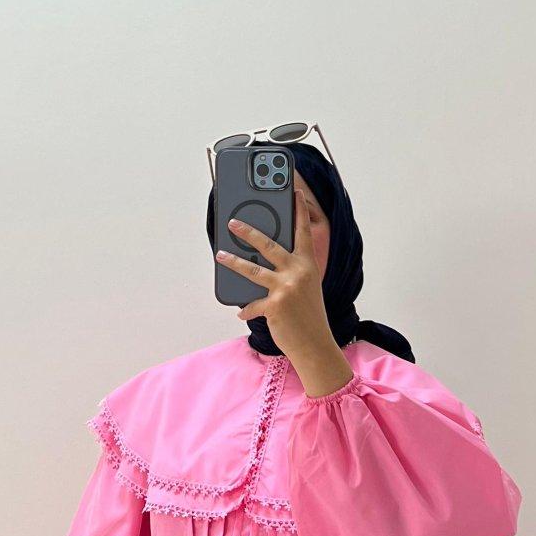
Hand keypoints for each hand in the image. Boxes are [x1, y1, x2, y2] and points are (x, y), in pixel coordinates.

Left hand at [216, 189, 354, 395]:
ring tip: (220, 255)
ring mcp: (286, 288)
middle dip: (248, 231)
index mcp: (308, 265)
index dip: (299, 210)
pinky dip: (247, 310)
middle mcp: (298, 272)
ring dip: (233, 262)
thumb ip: (291, 271)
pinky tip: (243, 313)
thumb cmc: (308, 316)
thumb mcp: (306, 288)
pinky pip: (252, 304)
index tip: (294, 191)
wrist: (315, 345)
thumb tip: (261, 261)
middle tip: (232, 222)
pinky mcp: (274, 305)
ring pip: (252, 269)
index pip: (303, 232)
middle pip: (269, 244)